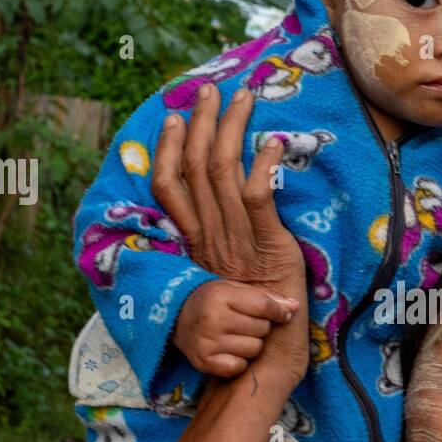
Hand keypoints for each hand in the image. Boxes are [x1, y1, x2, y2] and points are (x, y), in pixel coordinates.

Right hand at [153, 84, 302, 297]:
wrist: (263, 352)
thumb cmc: (248, 314)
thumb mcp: (223, 273)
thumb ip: (219, 240)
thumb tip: (223, 206)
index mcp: (197, 239)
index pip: (169, 186)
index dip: (167, 149)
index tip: (173, 117)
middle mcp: (212, 233)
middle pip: (197, 165)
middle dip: (203, 122)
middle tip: (209, 89)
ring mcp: (238, 238)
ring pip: (224, 171)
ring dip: (233, 129)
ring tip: (244, 98)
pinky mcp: (268, 245)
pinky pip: (259, 198)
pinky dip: (264, 167)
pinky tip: (273, 143)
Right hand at [174, 279, 292, 377]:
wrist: (177, 317)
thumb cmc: (214, 301)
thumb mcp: (236, 290)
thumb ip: (267, 298)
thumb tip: (295, 307)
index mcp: (221, 296)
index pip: (264, 307)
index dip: (279, 312)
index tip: (282, 314)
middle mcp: (213, 319)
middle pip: (262, 329)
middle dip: (261, 327)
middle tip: (246, 324)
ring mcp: (207, 342)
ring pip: (254, 349)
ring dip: (252, 344)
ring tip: (237, 336)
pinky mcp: (204, 362)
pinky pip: (239, 366)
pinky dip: (239, 361)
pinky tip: (229, 350)